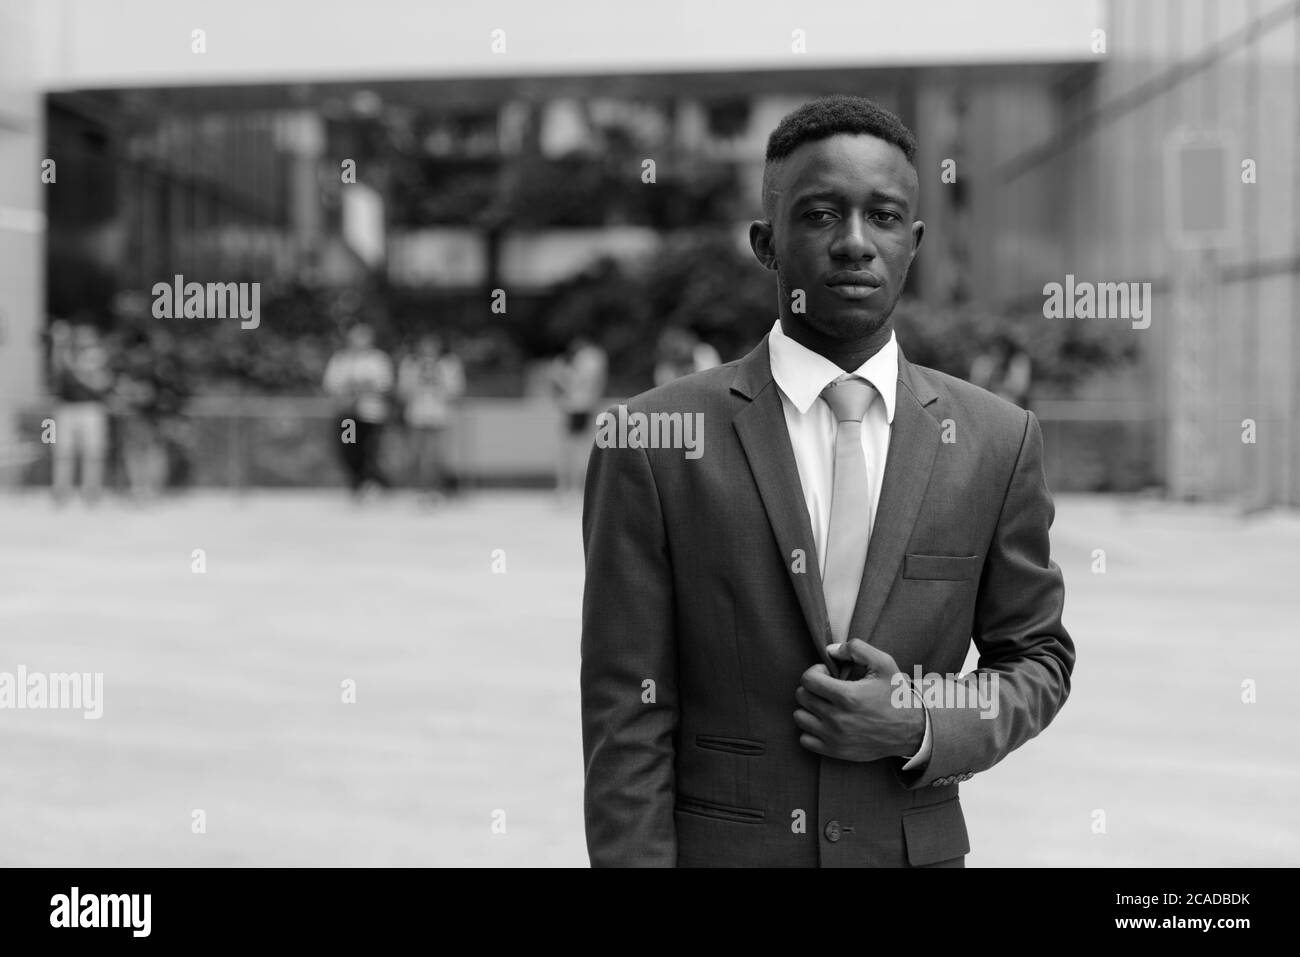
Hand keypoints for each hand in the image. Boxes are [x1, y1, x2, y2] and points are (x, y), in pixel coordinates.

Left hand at [794, 639, 924, 762]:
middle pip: (801, 696)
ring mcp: (834, 737)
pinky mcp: (835, 751)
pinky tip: (825, 722)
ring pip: (799, 717)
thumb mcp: (884, 663)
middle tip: (828, 688)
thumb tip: (830, 651)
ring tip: (825, 704)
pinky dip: (810, 729)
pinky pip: (805, 739)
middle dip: (812, 687)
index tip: (827, 673)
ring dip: (809, 707)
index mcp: (847, 696)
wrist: (911, 730)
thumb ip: (857, 648)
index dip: (815, 671)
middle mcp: (838, 719)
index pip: (807, 679)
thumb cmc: (896, 695)